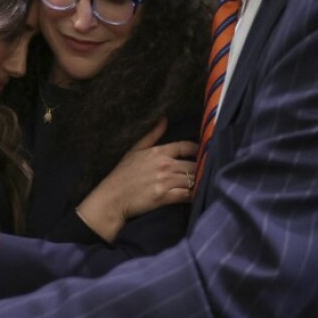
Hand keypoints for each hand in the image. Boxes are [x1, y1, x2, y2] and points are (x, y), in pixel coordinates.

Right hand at [76, 120, 196, 241]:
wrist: (113, 198)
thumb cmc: (122, 174)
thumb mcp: (135, 150)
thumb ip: (152, 135)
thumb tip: (164, 119)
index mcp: (158, 152)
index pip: (186, 146)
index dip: (198, 150)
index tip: (202, 155)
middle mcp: (164, 165)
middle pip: (194, 164)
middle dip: (200, 168)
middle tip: (204, 172)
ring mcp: (165, 181)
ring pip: (193, 179)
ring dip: (199, 182)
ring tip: (202, 184)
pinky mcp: (165, 197)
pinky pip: (188, 194)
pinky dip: (194, 195)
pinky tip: (196, 196)